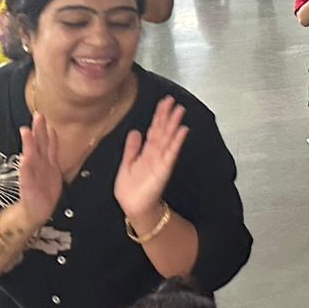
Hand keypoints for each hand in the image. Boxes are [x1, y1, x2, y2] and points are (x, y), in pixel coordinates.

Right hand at [16, 113, 63, 226]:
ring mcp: (33, 174)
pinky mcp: (29, 186)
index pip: (47, 142)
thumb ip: (51, 152)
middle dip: (38, 130)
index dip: (46, 130)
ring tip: (26, 132)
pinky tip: (24, 158)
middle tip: (37, 116)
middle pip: (39, 145)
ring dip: (29, 144)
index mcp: (47, 162)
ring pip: (32, 156)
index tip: (44, 116)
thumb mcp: (53, 169)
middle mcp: (40, 166)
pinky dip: (26, 166)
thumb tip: (52, 135)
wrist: (36, 211)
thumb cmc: (44, 190)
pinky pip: (27, 175)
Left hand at [113, 96, 188, 225]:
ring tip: (180, 110)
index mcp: (146, 151)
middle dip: (168, 115)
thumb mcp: (126, 164)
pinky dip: (177, 141)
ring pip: (168, 138)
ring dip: (175, 124)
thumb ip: (132, 148)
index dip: (158, 115)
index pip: (154, 129)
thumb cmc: (130, 189)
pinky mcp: (164, 168)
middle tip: (174, 101)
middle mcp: (155, 153)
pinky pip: (171, 152)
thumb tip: (135, 131)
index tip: (164, 103)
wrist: (133, 206)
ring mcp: (161, 159)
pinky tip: (182, 131)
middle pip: (162, 130)